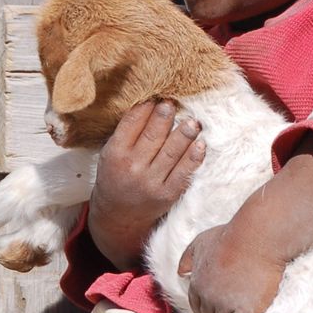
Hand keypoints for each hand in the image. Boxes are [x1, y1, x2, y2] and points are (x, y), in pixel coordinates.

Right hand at [88, 100, 204, 269]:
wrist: (118, 216)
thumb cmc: (116, 177)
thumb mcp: (111, 153)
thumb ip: (128, 131)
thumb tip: (152, 102)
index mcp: (115, 153)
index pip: (132, 123)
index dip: (146, 107)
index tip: (157, 96)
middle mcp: (133, 168)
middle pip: (153, 136)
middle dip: (165, 116)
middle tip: (174, 102)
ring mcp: (151, 182)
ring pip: (171, 152)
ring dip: (185, 134)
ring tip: (193, 121)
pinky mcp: (167, 194)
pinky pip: (183, 173)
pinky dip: (193, 158)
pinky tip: (200, 144)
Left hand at [177, 223, 286, 312]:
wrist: (255, 237)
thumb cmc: (231, 236)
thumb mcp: (202, 241)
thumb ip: (188, 257)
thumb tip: (181, 273)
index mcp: (197, 283)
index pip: (197, 307)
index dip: (209, 309)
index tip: (221, 305)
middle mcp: (208, 297)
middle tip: (236, 310)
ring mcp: (226, 305)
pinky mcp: (245, 311)